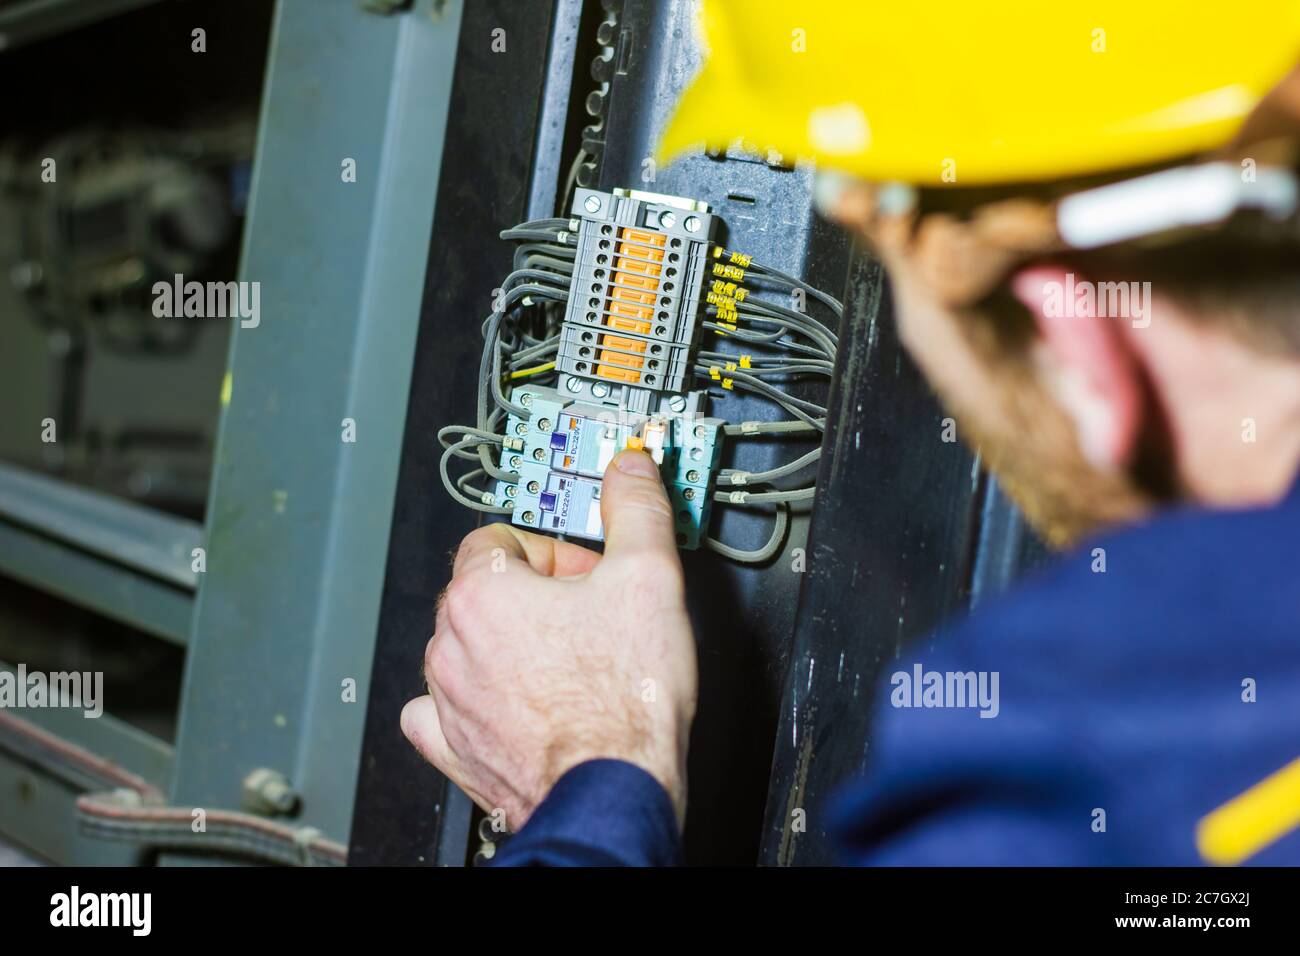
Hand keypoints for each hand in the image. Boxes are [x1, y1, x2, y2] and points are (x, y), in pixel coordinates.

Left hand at [401, 450, 696, 830]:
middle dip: (537, 595)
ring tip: (570, 664)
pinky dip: (471, 703)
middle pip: (485, 590)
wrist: (614, 792)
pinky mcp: (455, 750)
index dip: (554, 549)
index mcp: (484, 592)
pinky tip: (513, 703)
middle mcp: (452, 645)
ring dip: (512, 646)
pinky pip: (441, 712)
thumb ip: (636, 510)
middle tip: (590, 615)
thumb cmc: (624, 704)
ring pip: (468, 648)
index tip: (587, 570)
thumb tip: (631, 471)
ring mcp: (448, 702)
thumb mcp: (650, 578)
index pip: (501, 537)